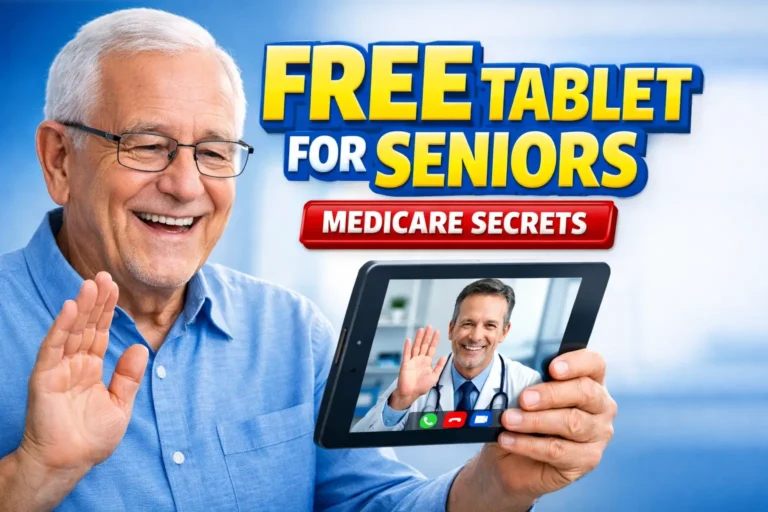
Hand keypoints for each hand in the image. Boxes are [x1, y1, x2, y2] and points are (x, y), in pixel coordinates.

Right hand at [19, 272, 148, 474]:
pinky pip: (54, 348)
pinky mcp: (44, 377)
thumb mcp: (120, 404)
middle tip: (104, 275)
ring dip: (80, 307)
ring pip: (71, 331)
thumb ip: (129, 376)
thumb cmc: (92, 438)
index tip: (114, 286)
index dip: (106, 310)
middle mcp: (74, 364)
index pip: (100, 332)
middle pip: (86, 326)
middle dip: (95, 301)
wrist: (70, 461)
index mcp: (92, 368)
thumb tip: (140, 346)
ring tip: (90, 283)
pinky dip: (61, 327)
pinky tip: (70, 308)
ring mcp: (58, 369)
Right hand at [388, 326, 447, 410]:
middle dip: (427, 336)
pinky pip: (407, 354)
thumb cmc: (422, 387)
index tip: (437, 332)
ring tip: (421, 329)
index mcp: (427, 362)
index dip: (435, 340)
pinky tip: (409, 340)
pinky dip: (407, 347)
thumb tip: (444, 357)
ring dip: (418, 338)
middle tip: (429, 326)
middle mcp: (420, 359)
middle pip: (424, 345)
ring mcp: (412, 361)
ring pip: (416, 347)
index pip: (432, 348)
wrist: (411, 393)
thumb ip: (439, 366)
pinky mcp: (406, 364)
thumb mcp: (434, 377)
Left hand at [448, 350, 616, 510]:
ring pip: (572, 423)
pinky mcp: (588, 459)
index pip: (594, 364)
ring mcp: (598, 434)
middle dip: (551, 394)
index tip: (551, 368)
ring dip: (535, 420)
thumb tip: (515, 375)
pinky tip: (507, 440)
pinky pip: (558, 450)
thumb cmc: (523, 417)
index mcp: (590, 380)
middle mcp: (601, 406)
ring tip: (508, 420)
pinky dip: (528, 444)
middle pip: (585, 392)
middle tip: (524, 399)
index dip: (576, 363)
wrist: (513, 458)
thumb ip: (527, 381)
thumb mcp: (523, 395)